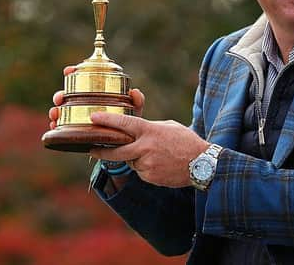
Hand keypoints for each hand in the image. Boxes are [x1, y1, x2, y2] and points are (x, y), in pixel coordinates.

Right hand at [47, 65, 145, 128]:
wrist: (123, 144)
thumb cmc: (128, 123)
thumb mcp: (134, 111)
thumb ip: (137, 102)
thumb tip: (134, 92)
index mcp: (96, 94)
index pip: (82, 79)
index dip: (73, 72)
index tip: (69, 70)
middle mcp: (84, 103)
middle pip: (68, 95)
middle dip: (60, 94)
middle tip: (60, 98)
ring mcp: (78, 116)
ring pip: (61, 110)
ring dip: (55, 110)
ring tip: (55, 113)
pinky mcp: (75, 130)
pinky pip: (61, 126)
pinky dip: (56, 124)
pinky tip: (54, 125)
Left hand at [88, 113, 209, 187]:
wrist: (202, 163)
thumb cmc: (186, 141)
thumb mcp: (168, 126)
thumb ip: (149, 127)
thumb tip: (133, 127)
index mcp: (150, 131)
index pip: (124, 123)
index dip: (107, 120)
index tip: (93, 117)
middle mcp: (146, 147)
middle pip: (116, 151)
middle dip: (101, 150)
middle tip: (92, 149)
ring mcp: (147, 164)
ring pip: (131, 161)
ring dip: (136, 158)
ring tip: (156, 155)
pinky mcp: (150, 176)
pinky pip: (141, 171)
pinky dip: (146, 167)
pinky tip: (160, 164)